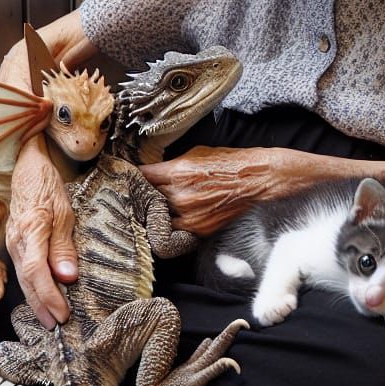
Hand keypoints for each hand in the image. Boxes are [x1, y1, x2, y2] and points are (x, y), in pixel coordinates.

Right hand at [5, 138, 76, 328]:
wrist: (26, 167)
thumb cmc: (47, 185)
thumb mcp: (64, 211)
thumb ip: (64, 246)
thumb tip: (67, 278)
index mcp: (30, 232)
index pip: (37, 273)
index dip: (49, 296)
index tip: (63, 314)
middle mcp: (17, 240)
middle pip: (27, 281)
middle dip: (42, 306)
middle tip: (57, 327)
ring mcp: (13, 241)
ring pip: (23, 277)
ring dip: (35, 300)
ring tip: (49, 319)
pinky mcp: (15, 241)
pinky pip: (22, 268)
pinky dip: (31, 286)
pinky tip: (39, 296)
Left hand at [139, 145, 311, 234]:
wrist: (259, 180)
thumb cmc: (230, 162)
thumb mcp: (195, 153)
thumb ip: (171, 165)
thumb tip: (152, 171)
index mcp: (176, 173)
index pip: (139, 177)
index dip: (130, 177)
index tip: (125, 178)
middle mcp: (179, 196)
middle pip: (144, 200)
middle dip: (139, 197)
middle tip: (134, 196)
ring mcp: (189, 216)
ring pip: (157, 219)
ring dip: (153, 215)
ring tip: (150, 210)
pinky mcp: (199, 230)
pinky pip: (174, 232)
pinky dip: (170, 227)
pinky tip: (169, 221)